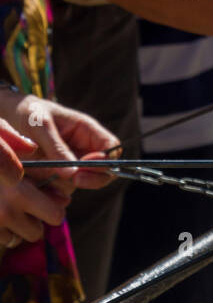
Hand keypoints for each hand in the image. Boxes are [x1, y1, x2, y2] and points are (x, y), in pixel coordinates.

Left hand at [0, 90, 120, 191]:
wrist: (7, 116)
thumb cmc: (28, 113)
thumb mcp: (41, 126)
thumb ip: (57, 148)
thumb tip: (73, 174)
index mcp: (87, 130)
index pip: (112, 148)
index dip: (107, 161)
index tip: (87, 167)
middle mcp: (84, 148)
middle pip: (105, 170)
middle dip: (93, 178)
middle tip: (74, 180)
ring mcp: (72, 163)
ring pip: (81, 182)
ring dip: (66, 183)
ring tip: (42, 174)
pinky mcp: (58, 174)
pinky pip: (62, 187)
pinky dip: (52, 189)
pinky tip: (36, 180)